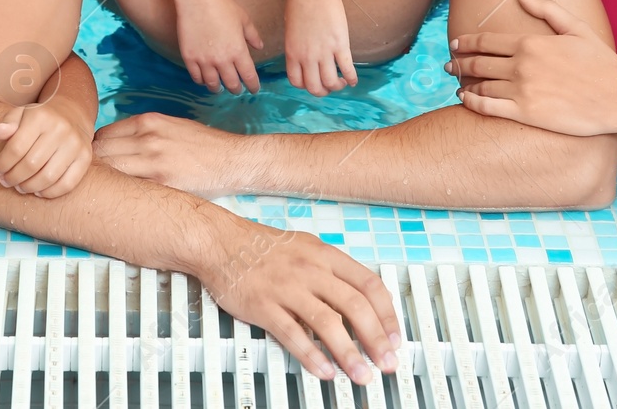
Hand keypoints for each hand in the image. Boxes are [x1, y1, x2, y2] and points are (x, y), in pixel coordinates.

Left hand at [0, 101, 92, 198]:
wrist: (72, 113)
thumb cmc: (39, 118)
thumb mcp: (21, 114)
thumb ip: (7, 123)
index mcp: (40, 117)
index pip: (16, 148)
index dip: (2, 164)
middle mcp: (60, 129)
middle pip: (31, 164)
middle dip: (13, 178)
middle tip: (6, 182)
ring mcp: (75, 144)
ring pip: (48, 177)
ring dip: (29, 187)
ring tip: (20, 187)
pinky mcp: (85, 158)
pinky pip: (67, 184)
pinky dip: (50, 192)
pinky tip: (38, 191)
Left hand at [93, 112, 244, 196]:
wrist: (232, 160)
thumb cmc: (204, 145)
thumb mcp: (172, 126)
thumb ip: (144, 132)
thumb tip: (116, 145)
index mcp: (148, 121)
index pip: (102, 135)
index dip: (96, 152)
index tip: (97, 165)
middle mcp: (147, 137)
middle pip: (99, 152)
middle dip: (94, 167)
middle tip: (96, 182)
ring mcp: (153, 160)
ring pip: (109, 169)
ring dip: (104, 181)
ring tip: (106, 193)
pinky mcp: (162, 182)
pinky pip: (128, 187)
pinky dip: (121, 192)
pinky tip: (123, 200)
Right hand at [176, 0, 263, 94]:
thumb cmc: (223, 6)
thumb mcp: (243, 19)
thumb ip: (252, 35)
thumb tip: (260, 46)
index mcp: (238, 51)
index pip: (248, 76)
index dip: (253, 86)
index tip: (254, 89)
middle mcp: (222, 60)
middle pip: (231, 83)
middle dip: (236, 89)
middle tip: (237, 90)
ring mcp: (204, 60)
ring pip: (212, 84)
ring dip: (218, 88)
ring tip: (219, 88)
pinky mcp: (190, 57)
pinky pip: (196, 77)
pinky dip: (201, 81)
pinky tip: (204, 80)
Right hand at [203, 224, 400, 384]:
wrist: (220, 241)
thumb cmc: (262, 247)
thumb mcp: (306, 247)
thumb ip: (332, 272)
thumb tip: (359, 299)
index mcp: (325, 255)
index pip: (369, 284)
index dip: (387, 314)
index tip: (395, 337)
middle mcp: (310, 269)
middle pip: (354, 305)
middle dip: (376, 338)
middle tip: (387, 361)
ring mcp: (287, 287)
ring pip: (327, 322)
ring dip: (349, 352)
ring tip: (361, 374)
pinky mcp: (264, 305)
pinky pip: (292, 334)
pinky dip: (311, 355)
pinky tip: (324, 371)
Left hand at [284, 0, 355, 95]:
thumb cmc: (299, 4)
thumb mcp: (291, 30)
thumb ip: (296, 47)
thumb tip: (304, 57)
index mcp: (292, 53)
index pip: (297, 82)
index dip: (306, 86)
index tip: (313, 82)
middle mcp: (307, 56)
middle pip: (315, 87)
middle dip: (323, 91)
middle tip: (329, 86)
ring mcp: (324, 52)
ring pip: (331, 82)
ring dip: (337, 86)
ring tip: (341, 82)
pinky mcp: (340, 45)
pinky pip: (347, 69)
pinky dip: (351, 78)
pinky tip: (353, 80)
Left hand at [448, 0, 616, 136]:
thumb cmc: (601, 63)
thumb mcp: (577, 28)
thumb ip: (547, 9)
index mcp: (531, 43)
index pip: (486, 41)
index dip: (466, 42)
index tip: (455, 44)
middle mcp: (521, 65)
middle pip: (478, 63)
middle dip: (459, 63)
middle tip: (448, 65)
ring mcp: (521, 90)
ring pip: (480, 85)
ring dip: (464, 83)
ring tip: (457, 84)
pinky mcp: (525, 113)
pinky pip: (488, 107)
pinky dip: (471, 102)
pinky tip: (465, 100)